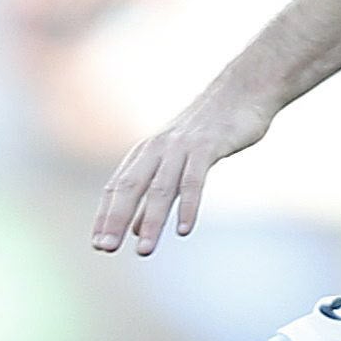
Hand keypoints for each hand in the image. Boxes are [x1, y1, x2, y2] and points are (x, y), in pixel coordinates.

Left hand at [91, 82, 274, 253]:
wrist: (242, 89)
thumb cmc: (209, 129)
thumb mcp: (177, 161)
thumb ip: (155, 194)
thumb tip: (136, 230)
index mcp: (147, 152)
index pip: (117, 187)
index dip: (106, 216)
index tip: (97, 245)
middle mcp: (158, 149)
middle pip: (131, 187)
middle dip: (116, 219)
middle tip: (105, 248)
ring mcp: (182, 147)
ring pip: (161, 188)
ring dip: (151, 221)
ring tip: (144, 251)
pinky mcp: (207, 147)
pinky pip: (194, 181)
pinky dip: (188, 206)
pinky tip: (183, 230)